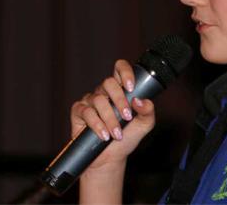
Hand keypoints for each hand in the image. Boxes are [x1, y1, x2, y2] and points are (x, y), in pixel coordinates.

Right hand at [70, 59, 155, 173]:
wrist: (110, 158)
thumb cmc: (127, 138)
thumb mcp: (144, 125)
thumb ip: (148, 111)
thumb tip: (142, 100)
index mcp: (121, 89)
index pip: (120, 68)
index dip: (125, 72)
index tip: (131, 87)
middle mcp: (104, 92)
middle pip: (108, 83)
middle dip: (119, 100)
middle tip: (127, 117)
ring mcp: (90, 100)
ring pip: (99, 100)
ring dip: (110, 119)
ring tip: (117, 134)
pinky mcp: (79, 111)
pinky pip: (86, 112)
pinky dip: (97, 125)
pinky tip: (104, 135)